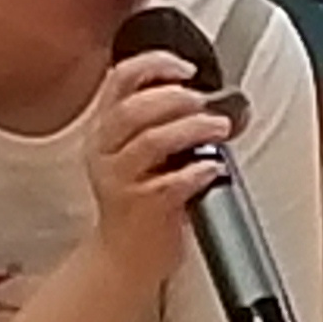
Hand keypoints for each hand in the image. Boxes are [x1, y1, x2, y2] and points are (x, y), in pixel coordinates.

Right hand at [84, 51, 224, 270]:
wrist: (126, 256)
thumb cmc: (142, 199)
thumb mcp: (141, 153)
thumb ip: (164, 121)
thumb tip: (213, 98)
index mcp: (105, 129)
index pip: (119, 80)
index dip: (154, 65)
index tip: (186, 68)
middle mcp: (104, 151)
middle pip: (133, 109)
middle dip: (176, 97)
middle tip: (205, 102)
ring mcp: (119, 180)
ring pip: (151, 141)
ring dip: (192, 129)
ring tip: (218, 128)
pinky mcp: (139, 208)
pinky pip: (170, 183)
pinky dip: (197, 171)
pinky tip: (213, 167)